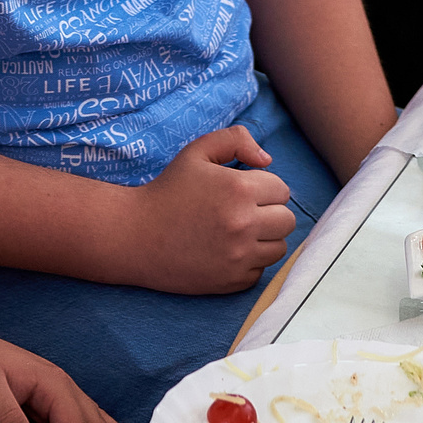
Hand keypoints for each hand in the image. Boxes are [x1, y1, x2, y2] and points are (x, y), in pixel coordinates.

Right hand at [122, 126, 294, 293]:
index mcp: (239, 189)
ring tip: (238, 231)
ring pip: (279, 248)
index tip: (244, 190)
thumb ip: (236, 140)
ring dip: (264, 239)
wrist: (136, 235)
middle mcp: (244, 224)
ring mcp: (239, 257)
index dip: (265, 187)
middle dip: (270, 212)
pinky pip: (260, 271)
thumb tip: (267, 159)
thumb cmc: (168, 190)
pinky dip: (249, 262)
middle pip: (287, 220)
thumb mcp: (197, 152)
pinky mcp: (231, 281)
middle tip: (243, 211)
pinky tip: (227, 251)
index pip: (283, 190)